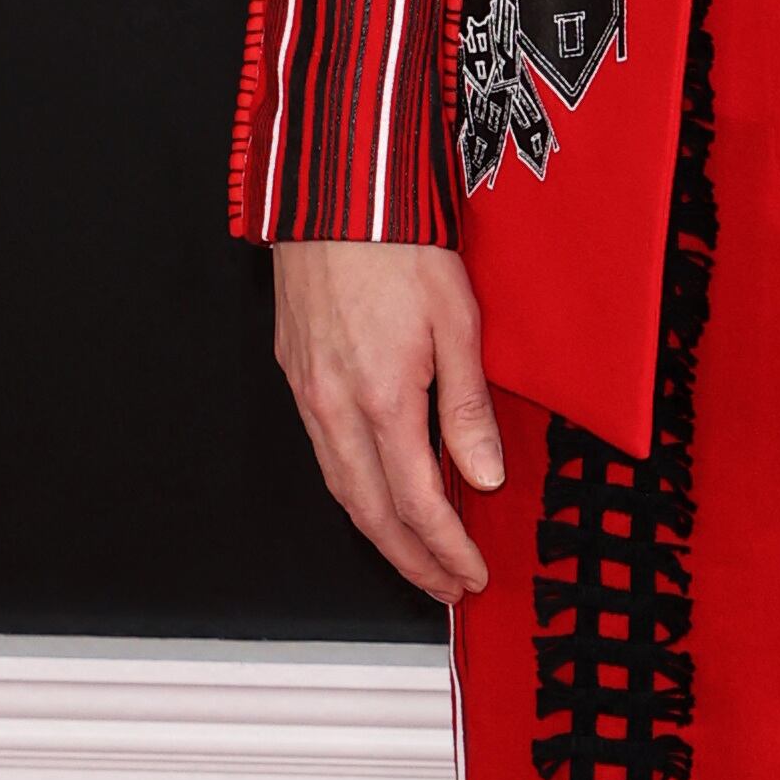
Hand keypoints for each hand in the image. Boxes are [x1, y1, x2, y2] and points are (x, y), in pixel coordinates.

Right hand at [272, 239, 505, 603]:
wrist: (337, 193)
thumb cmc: (399, 244)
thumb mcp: (458, 321)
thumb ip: (468, 407)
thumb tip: (483, 475)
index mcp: (382, 399)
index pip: (418, 502)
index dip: (446, 547)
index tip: (470, 573)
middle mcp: (335, 406)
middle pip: (371, 513)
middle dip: (411, 560)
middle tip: (445, 585)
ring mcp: (309, 391)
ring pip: (340, 489)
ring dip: (380, 534)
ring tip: (416, 557)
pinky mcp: (296, 372)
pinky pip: (323, 454)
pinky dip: (353, 492)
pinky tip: (376, 495)